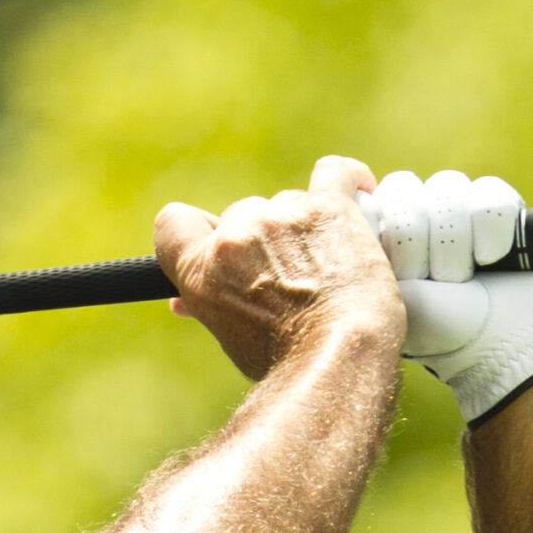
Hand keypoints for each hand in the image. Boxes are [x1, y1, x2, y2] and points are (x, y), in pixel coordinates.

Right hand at [155, 157, 403, 380]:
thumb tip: (181, 302)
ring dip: (305, 224)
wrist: (338, 355)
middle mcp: (235, 238)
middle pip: (242, 213)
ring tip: (332, 259)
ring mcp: (280, 218)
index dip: (198, 230)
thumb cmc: (285, 359)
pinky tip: (359, 190)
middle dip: (264, 237)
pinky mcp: (327, 208)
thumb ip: (208, 304)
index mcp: (200, 271)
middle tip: (291, 270)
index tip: (218, 241)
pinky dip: (349, 180)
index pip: (174, 223)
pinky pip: (335, 173)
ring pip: (288, 202)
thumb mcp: (229, 337)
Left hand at [367, 170, 532, 424]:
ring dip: (457, 243)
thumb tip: (355, 197)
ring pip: (446, 188)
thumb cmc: (438, 328)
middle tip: (433, 283)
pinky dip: (493, 232)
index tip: (402, 277)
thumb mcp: (387, 291)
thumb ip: (363, 243)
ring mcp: (456, 211)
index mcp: (377, 238)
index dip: (391, 237)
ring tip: (464, 279)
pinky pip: (489, 195)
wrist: (506, 346)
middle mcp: (414, 219)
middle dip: (420, 244)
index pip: (368, 199)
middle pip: (403, 188)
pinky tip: (496, 260)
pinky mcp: (500, 208)